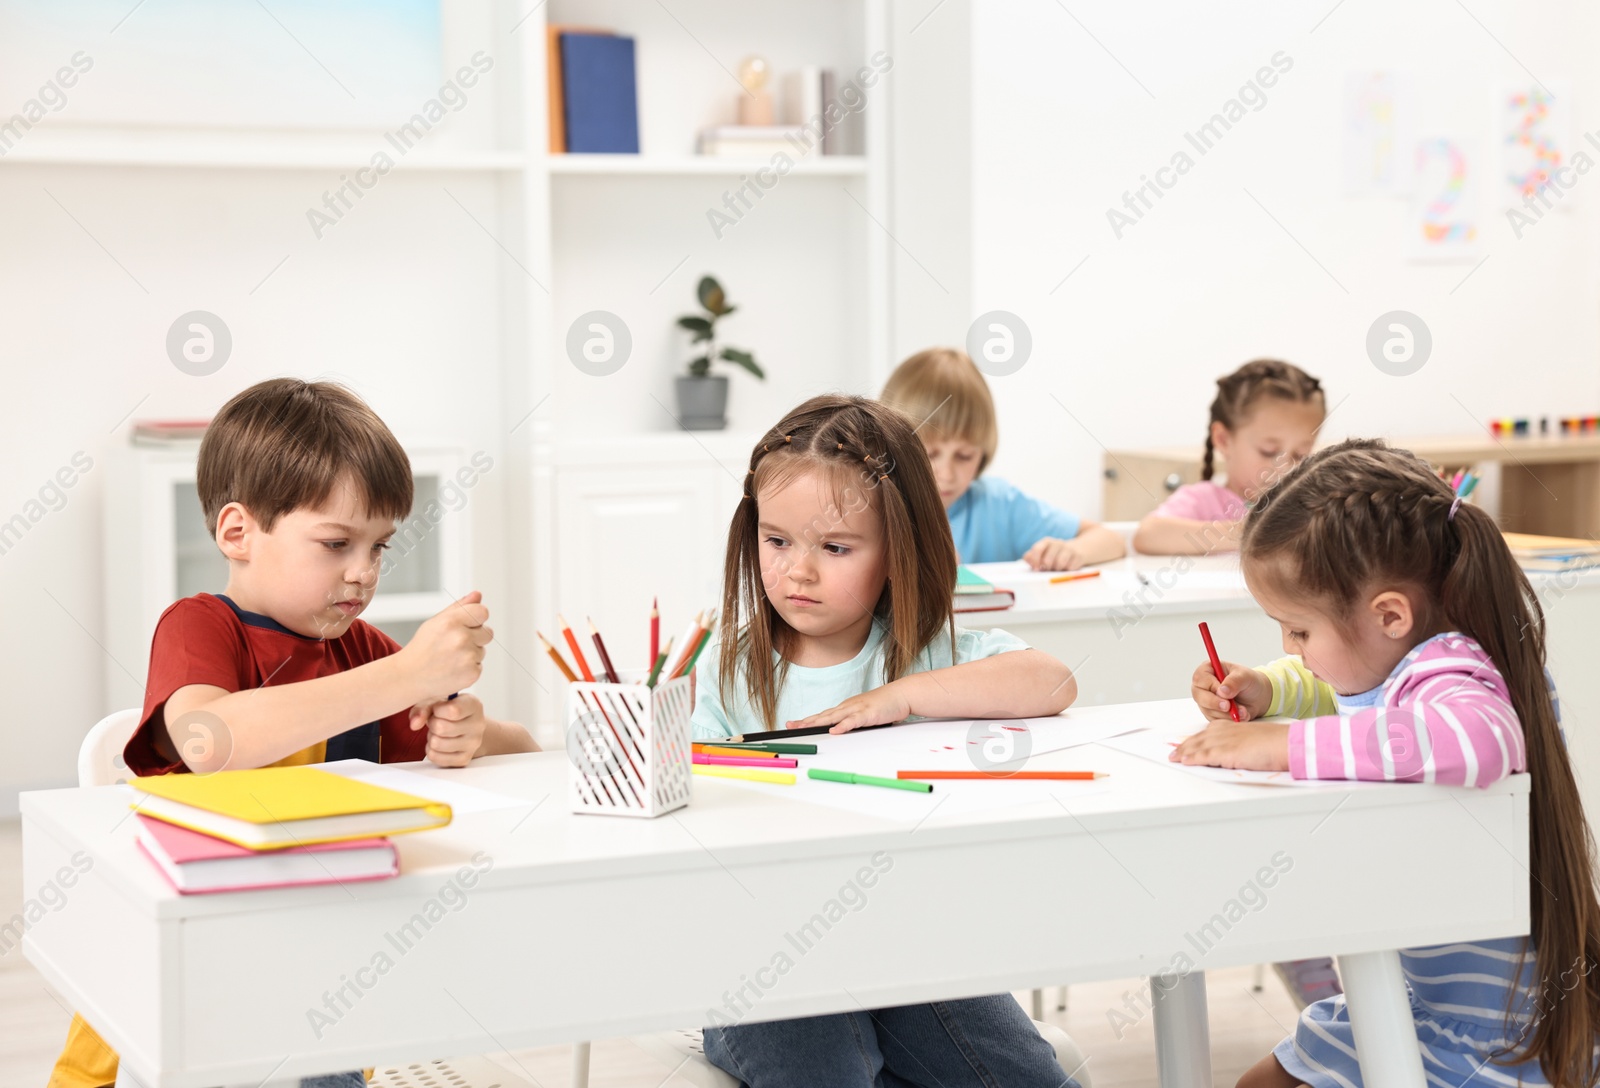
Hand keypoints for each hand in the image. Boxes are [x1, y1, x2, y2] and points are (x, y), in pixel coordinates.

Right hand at [398, 592, 492, 702]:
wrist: (409, 676)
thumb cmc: (423, 647)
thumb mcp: (436, 622)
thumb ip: (459, 607)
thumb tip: (478, 595)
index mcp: (451, 621)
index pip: (483, 612)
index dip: (477, 619)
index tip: (467, 625)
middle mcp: (461, 638)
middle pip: (488, 632)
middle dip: (475, 637)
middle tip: (453, 644)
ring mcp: (467, 657)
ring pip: (482, 650)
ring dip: (470, 654)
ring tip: (449, 658)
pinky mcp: (471, 674)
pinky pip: (479, 666)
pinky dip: (468, 669)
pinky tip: (451, 669)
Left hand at [409, 693, 487, 767]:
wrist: (466, 726)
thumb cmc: (449, 710)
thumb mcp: (437, 701)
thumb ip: (423, 708)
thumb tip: (414, 724)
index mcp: (473, 705)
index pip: (453, 711)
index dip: (437, 710)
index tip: (437, 709)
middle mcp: (478, 725)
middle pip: (441, 728)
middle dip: (432, 724)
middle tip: (437, 721)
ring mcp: (473, 744)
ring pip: (437, 743)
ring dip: (431, 737)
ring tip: (438, 732)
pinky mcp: (464, 759)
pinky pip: (435, 757)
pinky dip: (431, 750)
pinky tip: (439, 743)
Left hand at [785, 684, 911, 734]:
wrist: (900, 694)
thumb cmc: (883, 705)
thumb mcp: (863, 714)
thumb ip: (851, 722)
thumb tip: (838, 731)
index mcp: (845, 708)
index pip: (822, 715)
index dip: (807, 720)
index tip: (793, 724)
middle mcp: (847, 707)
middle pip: (823, 716)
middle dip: (805, 722)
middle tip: (790, 726)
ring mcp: (857, 709)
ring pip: (834, 717)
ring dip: (818, 723)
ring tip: (804, 728)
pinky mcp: (868, 714)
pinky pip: (853, 721)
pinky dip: (843, 726)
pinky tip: (834, 731)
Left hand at [1022, 537, 1085, 571]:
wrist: (1080, 549)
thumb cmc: (1056, 554)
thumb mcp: (1044, 553)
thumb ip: (1032, 556)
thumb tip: (1027, 559)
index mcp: (1046, 542)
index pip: (1037, 549)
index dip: (1035, 560)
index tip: (1035, 569)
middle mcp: (1057, 543)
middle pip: (1047, 560)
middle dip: (1047, 568)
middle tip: (1048, 569)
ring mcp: (1069, 548)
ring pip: (1059, 564)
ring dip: (1058, 569)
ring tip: (1058, 568)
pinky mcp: (1079, 556)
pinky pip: (1070, 567)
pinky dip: (1068, 570)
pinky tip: (1068, 567)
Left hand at [1170, 720, 1290, 770]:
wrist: (1285, 743)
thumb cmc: (1275, 743)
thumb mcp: (1254, 740)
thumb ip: (1240, 745)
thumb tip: (1234, 755)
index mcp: (1233, 727)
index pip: (1209, 733)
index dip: (1196, 739)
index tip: (1187, 744)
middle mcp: (1226, 731)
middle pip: (1200, 738)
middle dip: (1186, 746)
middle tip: (1174, 752)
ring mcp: (1225, 741)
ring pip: (1199, 746)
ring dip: (1184, 752)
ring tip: (1174, 758)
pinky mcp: (1226, 752)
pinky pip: (1204, 755)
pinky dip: (1193, 758)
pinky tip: (1184, 761)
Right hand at [1190, 660, 1270, 721]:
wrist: (1257, 697)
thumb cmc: (1249, 681)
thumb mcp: (1245, 676)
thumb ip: (1234, 681)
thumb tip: (1222, 691)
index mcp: (1207, 670)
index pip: (1200, 678)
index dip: (1211, 687)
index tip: (1224, 694)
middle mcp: (1203, 685)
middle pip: (1199, 696)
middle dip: (1215, 703)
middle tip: (1228, 707)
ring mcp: (1205, 700)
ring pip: (1208, 710)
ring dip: (1226, 713)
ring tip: (1243, 710)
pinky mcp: (1211, 713)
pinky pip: (1215, 719)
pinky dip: (1229, 719)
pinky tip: (1240, 715)